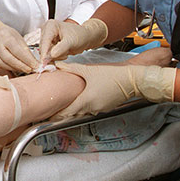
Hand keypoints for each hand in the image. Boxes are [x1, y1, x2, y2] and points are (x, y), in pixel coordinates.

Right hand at [0, 18, 38, 73]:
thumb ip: (25, 50)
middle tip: (29, 70)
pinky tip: (13, 68)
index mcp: (5, 36)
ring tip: (22, 69)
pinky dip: (6, 69)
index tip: (35, 65)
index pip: (17, 50)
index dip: (27, 60)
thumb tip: (34, 63)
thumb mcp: (19, 38)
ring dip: (14, 69)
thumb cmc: (8, 36)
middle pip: (8, 58)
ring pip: (1, 64)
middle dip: (20, 66)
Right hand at [39, 18, 107, 62]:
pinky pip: (49, 55)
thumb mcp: (71, 42)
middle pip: (43, 48)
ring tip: (66, 51)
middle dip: (53, 54)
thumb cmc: (80, 36)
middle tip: (66, 54)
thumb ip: (60, 48)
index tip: (44, 63)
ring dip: (56, 56)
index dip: (44, 52)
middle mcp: (46, 31)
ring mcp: (47, 38)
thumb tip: (50, 55)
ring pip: (46, 53)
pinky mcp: (49, 45)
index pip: (44, 41)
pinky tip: (64, 53)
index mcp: (50, 26)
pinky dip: (57, 57)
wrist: (86, 38)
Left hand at [52, 62, 175, 119]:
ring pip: (82, 113)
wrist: (132, 80)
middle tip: (52, 112)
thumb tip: (57, 65)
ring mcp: (100, 109)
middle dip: (63, 114)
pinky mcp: (105, 107)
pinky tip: (79, 102)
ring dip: (73, 111)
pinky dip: (83, 108)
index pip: (67, 113)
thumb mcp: (88, 70)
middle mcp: (92, 108)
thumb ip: (71, 68)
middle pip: (73, 115)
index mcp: (86, 100)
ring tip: (63, 107)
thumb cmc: (112, 75)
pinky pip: (91, 110)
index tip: (48, 115)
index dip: (56, 115)